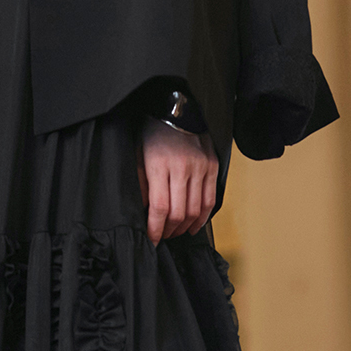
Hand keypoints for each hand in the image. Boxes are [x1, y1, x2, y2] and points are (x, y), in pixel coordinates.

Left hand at [137, 121, 217, 243]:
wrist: (176, 112)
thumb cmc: (153, 134)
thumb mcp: (138, 156)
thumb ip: (140, 184)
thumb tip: (144, 212)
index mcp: (159, 164)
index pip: (159, 206)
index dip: (155, 228)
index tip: (151, 238)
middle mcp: (182, 167)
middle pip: (179, 212)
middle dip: (169, 230)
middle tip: (162, 235)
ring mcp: (200, 167)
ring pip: (196, 210)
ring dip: (185, 227)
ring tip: (176, 232)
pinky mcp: (212, 167)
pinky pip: (210, 199)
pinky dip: (203, 217)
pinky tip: (194, 225)